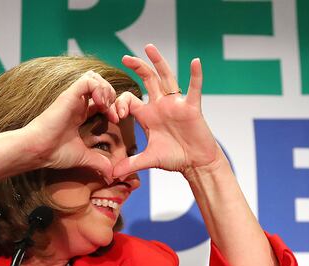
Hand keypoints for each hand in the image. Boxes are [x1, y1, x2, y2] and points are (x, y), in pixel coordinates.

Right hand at [23, 71, 119, 180]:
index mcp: (80, 113)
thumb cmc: (54, 153)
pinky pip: (88, 80)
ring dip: (107, 90)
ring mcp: (72, 97)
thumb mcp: (83, 157)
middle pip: (100, 84)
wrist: (38, 150)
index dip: (113, 106)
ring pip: (95, 77)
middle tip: (114, 113)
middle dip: (113, 96)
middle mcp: (77, 102)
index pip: (101, 98)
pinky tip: (101, 104)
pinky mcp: (68, 95)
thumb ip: (99, 162)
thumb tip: (111, 176)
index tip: (116, 120)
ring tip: (107, 107)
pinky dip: (99, 88)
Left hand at [113, 44, 223, 177]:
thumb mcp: (149, 159)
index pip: (130, 99)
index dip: (120, 103)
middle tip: (125, 57)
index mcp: (148, 115)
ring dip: (158, 62)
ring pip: (166, 77)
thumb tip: (112, 175)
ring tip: (149, 47)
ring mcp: (176, 104)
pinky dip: (195, 75)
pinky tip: (195, 62)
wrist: (195, 163)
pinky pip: (194, 88)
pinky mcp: (191, 107)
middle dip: (137, 68)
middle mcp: (161, 105)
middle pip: (147, 80)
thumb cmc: (174, 158)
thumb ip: (131, 164)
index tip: (115, 114)